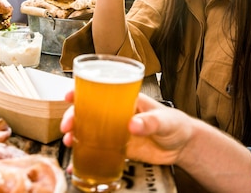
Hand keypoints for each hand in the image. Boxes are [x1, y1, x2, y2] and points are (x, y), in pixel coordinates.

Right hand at [60, 92, 189, 166]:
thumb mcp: (166, 120)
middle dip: (73, 115)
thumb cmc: (176, 125)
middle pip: (89, 110)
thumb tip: (133, 124)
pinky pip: (98, 149)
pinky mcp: (118, 147)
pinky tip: (76, 161)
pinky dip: (85, 154)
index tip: (70, 95)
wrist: (183, 147)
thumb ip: (150, 122)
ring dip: (75, 133)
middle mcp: (117, 113)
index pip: (101, 90)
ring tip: (69, 141)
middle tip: (67, 126)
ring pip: (89, 129)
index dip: (82, 90)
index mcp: (127, 99)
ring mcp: (116, 130)